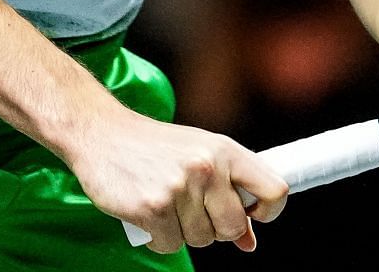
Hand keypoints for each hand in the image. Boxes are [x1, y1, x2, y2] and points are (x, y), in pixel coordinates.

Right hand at [66, 105, 287, 254]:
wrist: (104, 133)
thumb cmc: (157, 147)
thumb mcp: (200, 155)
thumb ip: (228, 192)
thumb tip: (249, 241)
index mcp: (225, 150)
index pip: (274, 189)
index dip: (269, 212)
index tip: (253, 216)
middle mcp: (207, 168)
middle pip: (234, 227)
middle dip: (217, 230)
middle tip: (196, 213)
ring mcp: (179, 189)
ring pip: (201, 239)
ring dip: (184, 232)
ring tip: (168, 205)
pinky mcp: (152, 208)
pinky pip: (170, 245)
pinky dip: (160, 237)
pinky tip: (150, 214)